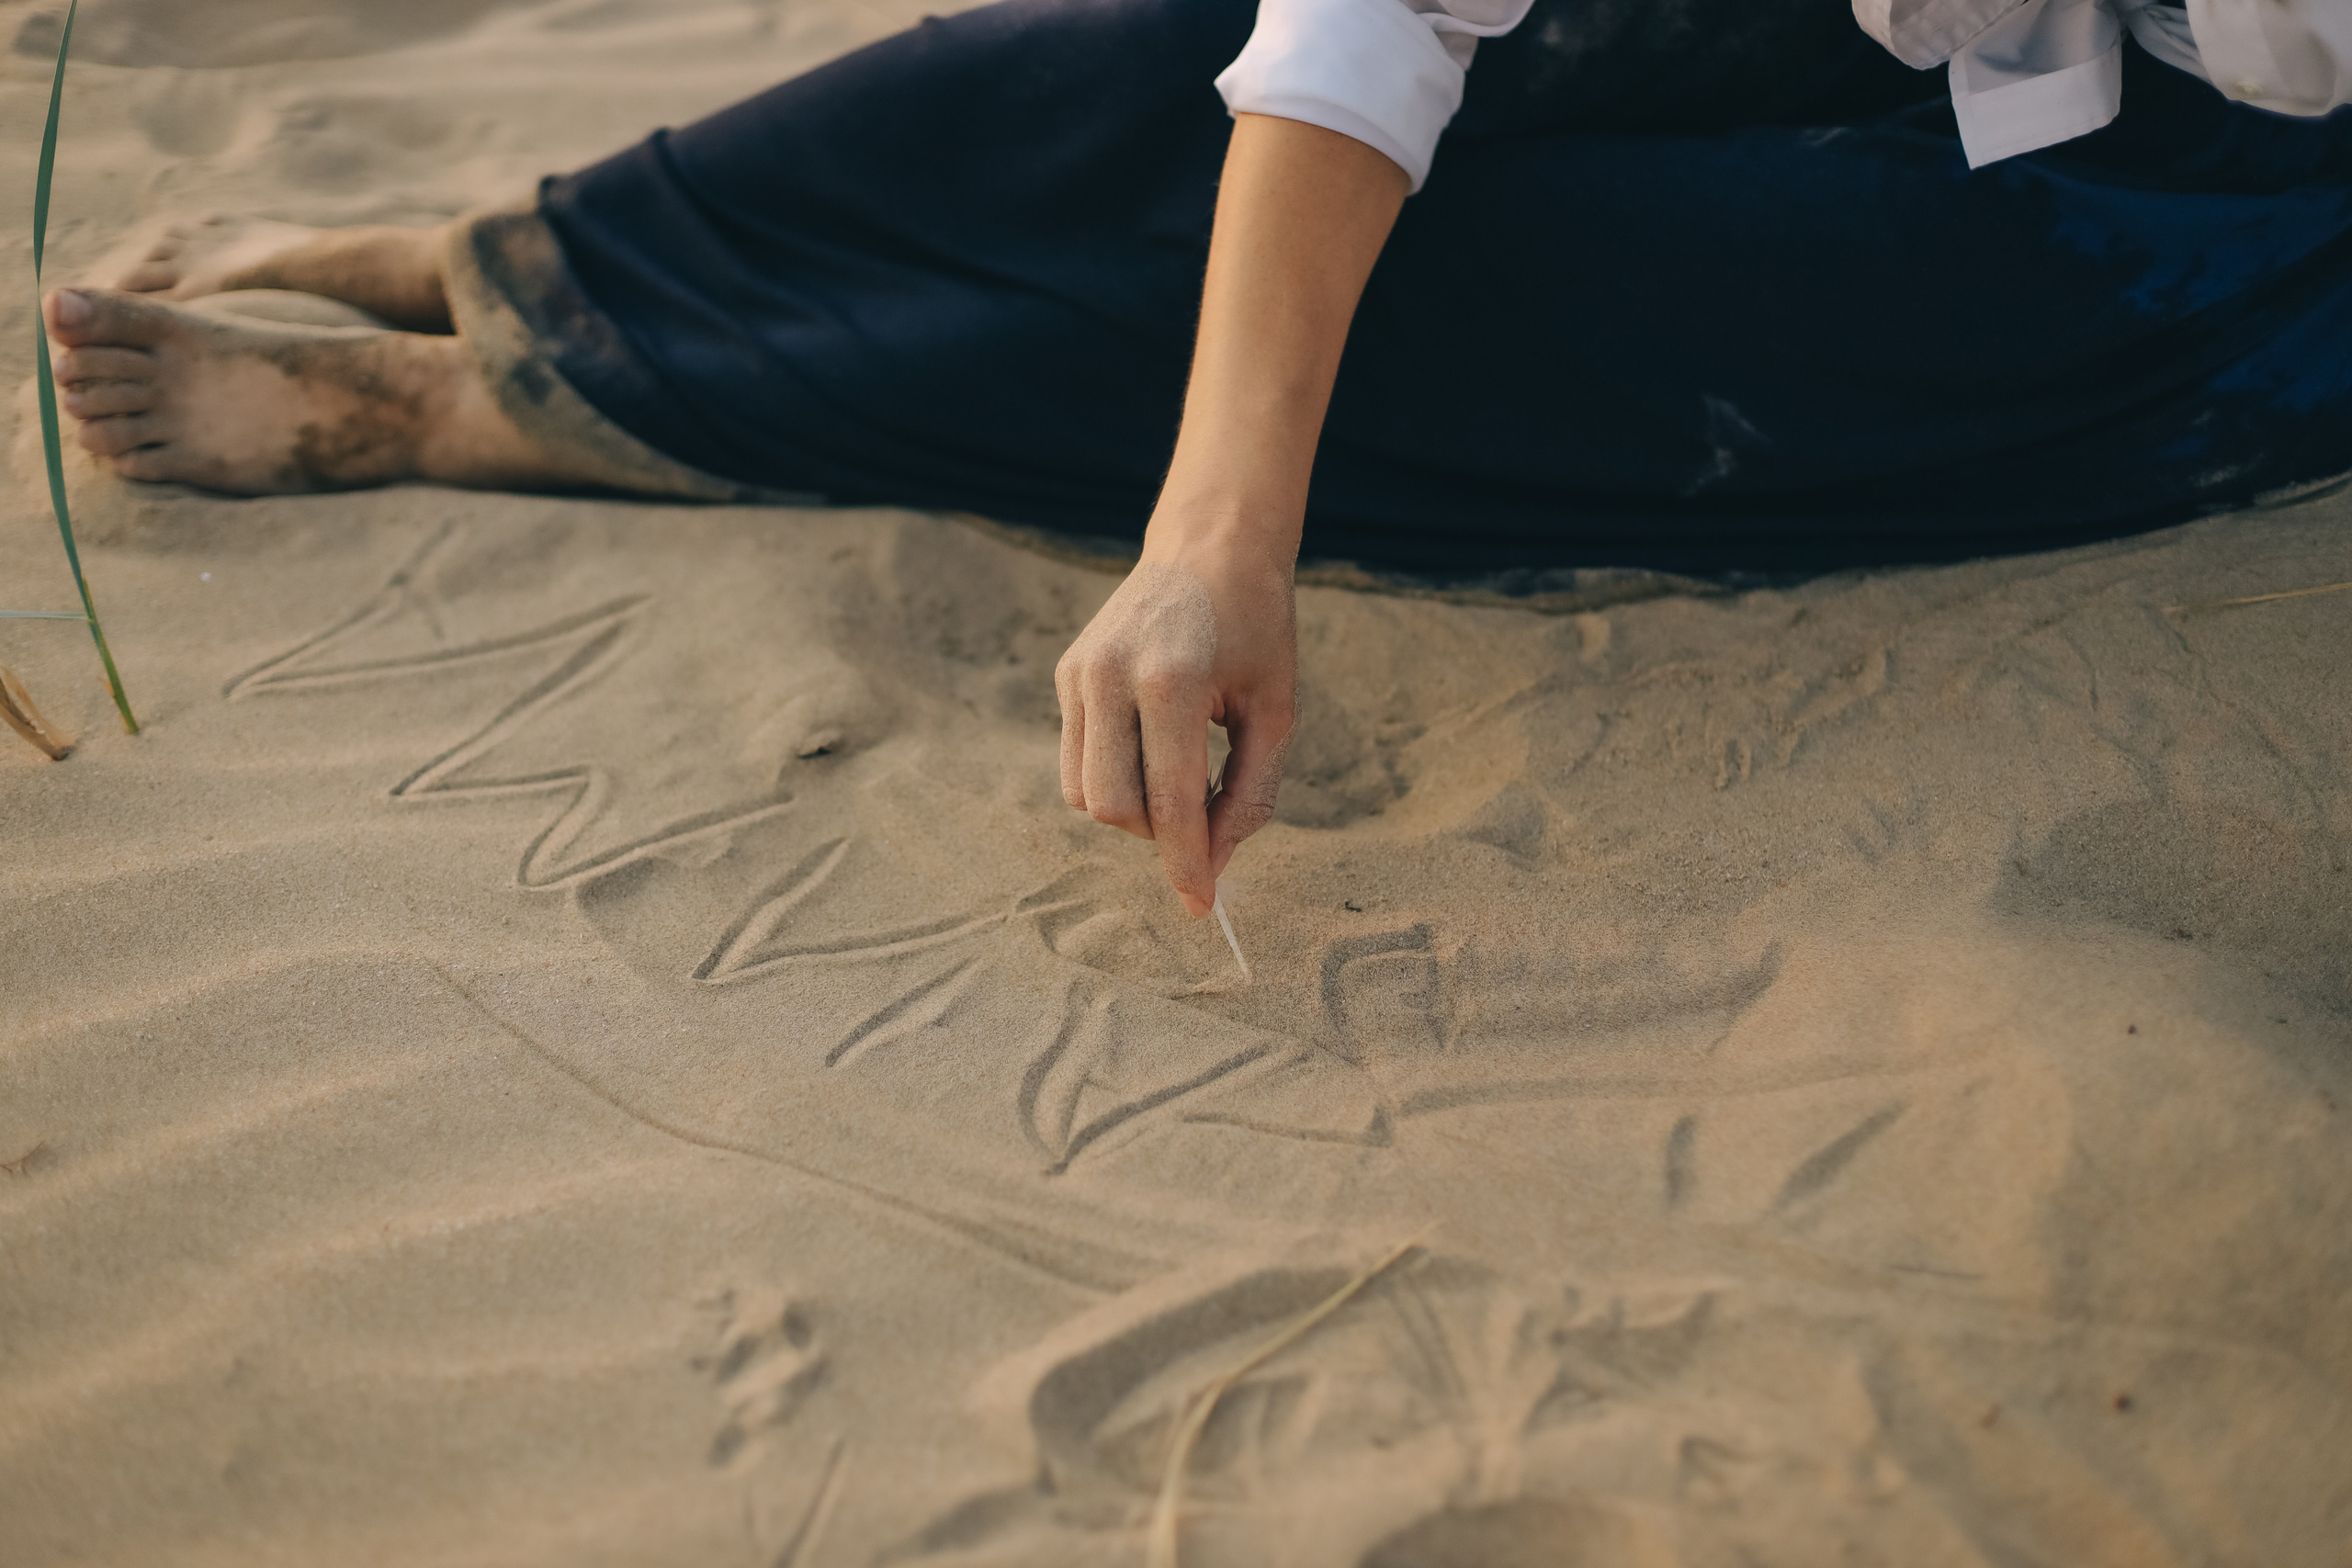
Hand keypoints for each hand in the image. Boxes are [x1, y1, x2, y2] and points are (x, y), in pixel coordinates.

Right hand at [1056, 527, 1295, 916]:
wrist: (1211, 544)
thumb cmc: (1257, 627)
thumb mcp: (1276, 711)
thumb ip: (1249, 794)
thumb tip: (1213, 866)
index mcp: (1173, 682)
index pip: (1169, 803)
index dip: (1187, 864)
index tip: (1200, 907)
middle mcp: (1112, 676)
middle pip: (1115, 810)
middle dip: (1160, 833)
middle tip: (1204, 808)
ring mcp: (1079, 673)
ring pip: (1085, 795)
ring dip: (1133, 810)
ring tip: (1179, 773)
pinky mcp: (1065, 673)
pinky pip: (1075, 764)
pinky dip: (1114, 779)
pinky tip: (1153, 747)